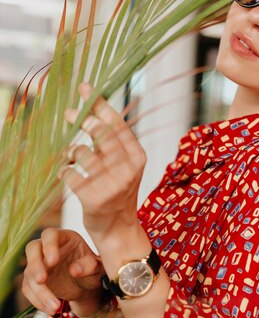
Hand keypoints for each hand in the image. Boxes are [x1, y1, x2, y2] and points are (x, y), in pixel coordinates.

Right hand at [22, 228, 103, 315]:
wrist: (87, 285)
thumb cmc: (94, 270)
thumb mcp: (98, 268)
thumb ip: (91, 266)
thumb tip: (74, 270)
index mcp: (64, 237)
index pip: (50, 235)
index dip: (49, 246)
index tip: (53, 262)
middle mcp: (47, 248)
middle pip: (33, 249)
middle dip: (35, 265)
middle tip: (42, 280)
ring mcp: (39, 264)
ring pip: (29, 273)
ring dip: (39, 291)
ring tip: (55, 306)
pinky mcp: (34, 280)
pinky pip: (28, 289)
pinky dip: (37, 300)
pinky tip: (50, 309)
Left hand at [61, 83, 145, 244]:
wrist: (118, 228)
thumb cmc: (119, 191)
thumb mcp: (125, 166)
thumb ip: (112, 143)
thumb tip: (90, 110)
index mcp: (137, 157)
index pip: (117, 125)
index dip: (99, 104)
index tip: (85, 89)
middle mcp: (127, 170)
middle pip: (100, 134)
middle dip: (82, 120)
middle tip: (68, 114)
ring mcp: (111, 185)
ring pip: (81, 152)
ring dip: (70, 150)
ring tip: (70, 156)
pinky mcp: (93, 198)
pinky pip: (69, 173)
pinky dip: (63, 170)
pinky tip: (66, 173)